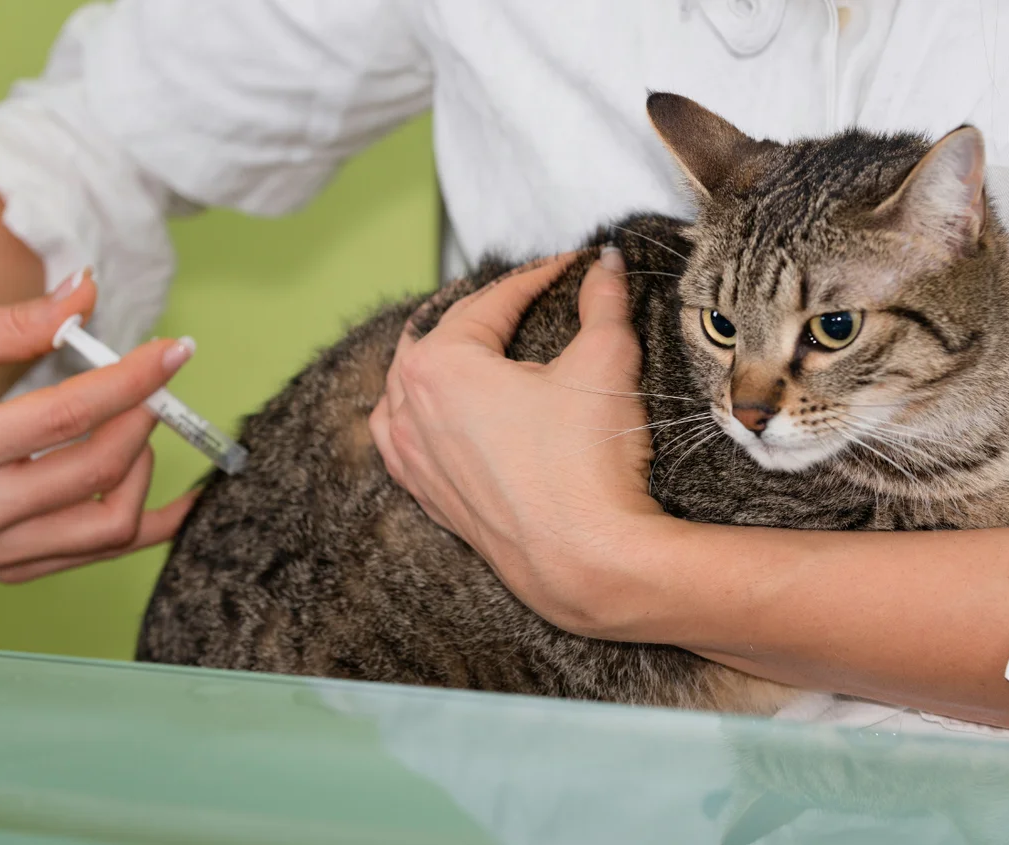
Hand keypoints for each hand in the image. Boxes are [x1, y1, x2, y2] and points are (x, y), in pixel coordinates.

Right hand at [0, 270, 197, 581]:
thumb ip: (18, 322)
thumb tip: (87, 296)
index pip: (72, 414)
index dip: (135, 379)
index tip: (174, 353)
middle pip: (100, 471)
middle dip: (144, 420)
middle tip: (153, 386)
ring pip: (109, 527)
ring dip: (145, 473)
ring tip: (135, 431)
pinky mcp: (6, 569)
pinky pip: (94, 556)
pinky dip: (144, 527)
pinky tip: (174, 502)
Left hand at [369, 248, 664, 637]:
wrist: (585, 560)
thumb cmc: (587, 461)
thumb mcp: (604, 361)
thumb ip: (602, 302)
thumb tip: (605, 263)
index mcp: (438, 364)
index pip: (491, 301)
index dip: (536, 277)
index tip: (569, 267)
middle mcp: (409, 408)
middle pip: (438, 337)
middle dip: (480, 312)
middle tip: (522, 298)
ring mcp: (411, 457)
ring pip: (405, 388)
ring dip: (434, 360)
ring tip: (466, 347)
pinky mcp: (426, 496)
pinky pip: (403, 440)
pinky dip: (416, 414)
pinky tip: (435, 414)